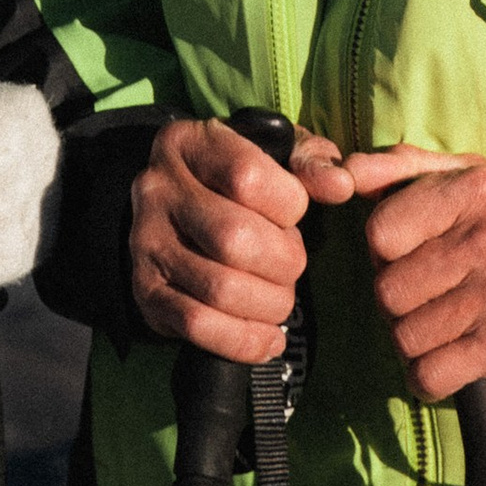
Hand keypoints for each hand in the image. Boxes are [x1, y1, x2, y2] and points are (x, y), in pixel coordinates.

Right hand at [129, 118, 349, 362]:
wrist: (177, 214)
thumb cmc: (236, 182)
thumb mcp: (272, 156)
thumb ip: (310, 163)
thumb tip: (341, 183)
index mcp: (189, 143)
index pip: (248, 177)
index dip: (288, 205)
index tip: (292, 214)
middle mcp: (158, 189)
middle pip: (234, 239)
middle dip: (283, 262)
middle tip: (290, 264)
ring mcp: (145, 242)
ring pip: (220, 288)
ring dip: (269, 304)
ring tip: (279, 297)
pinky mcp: (145, 291)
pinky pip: (198, 326)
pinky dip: (244, 341)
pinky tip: (267, 337)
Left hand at [341, 146, 485, 398]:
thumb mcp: (471, 180)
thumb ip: (404, 168)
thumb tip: (347, 172)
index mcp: (473, 189)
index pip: (380, 232)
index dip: (386, 251)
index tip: (412, 255)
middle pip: (388, 291)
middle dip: (401, 302)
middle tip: (432, 296)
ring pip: (405, 337)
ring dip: (417, 341)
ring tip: (446, 326)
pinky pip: (430, 375)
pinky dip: (431, 378)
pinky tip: (451, 361)